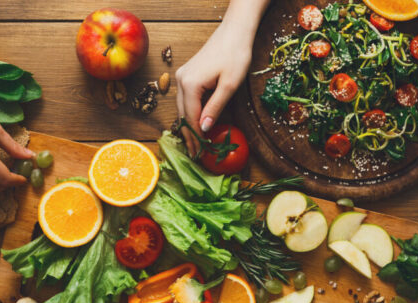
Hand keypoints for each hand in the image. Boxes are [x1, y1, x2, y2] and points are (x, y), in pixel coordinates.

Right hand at [176, 0, 265, 153]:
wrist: (235, 32)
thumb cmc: (235, 55)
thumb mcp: (229, 86)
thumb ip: (215, 108)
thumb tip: (203, 129)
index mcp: (190, 84)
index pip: (190, 118)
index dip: (195, 137)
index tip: (200, 153)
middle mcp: (181, 80)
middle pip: (182, 115)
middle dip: (189, 135)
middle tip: (196, 154)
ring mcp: (182, 76)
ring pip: (182, 108)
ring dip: (188, 125)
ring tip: (195, 144)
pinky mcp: (187, 74)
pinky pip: (185, 99)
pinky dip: (190, 113)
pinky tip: (196, 124)